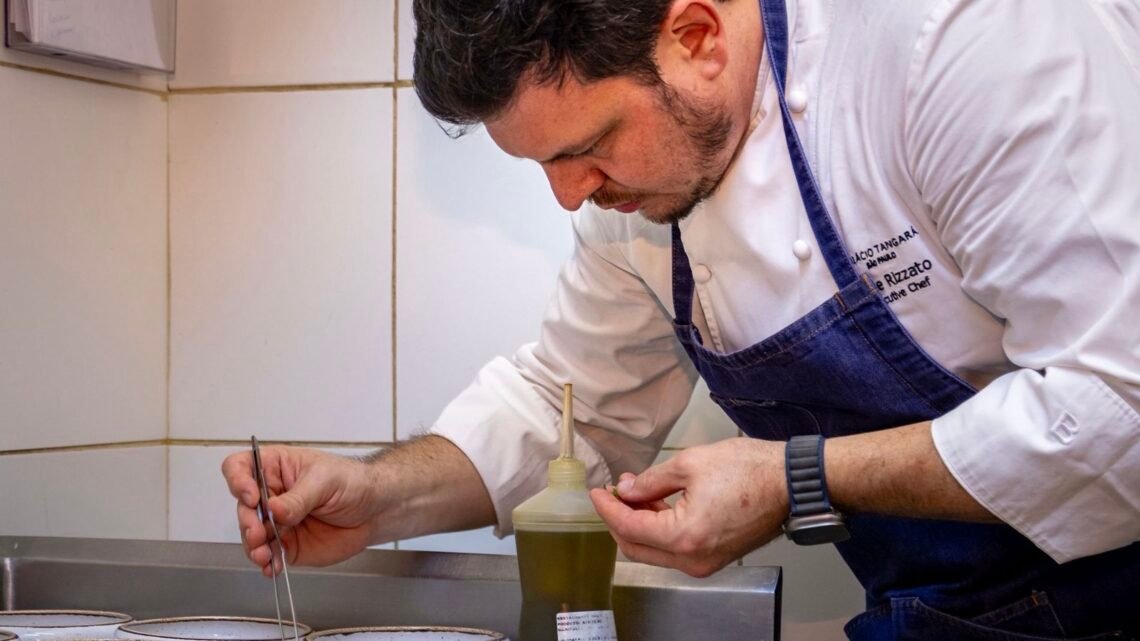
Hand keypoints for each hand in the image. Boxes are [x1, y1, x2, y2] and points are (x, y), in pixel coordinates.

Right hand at [222, 446, 380, 576]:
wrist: (374, 511)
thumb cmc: (352, 482)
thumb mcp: (326, 481)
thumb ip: (299, 497)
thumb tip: (274, 509)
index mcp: (276, 467)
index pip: (240, 468)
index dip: (238, 481)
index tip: (252, 496)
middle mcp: (271, 494)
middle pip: (243, 507)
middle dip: (247, 521)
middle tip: (258, 532)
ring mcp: (276, 521)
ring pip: (251, 534)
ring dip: (253, 546)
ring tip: (263, 554)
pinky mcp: (286, 544)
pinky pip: (269, 555)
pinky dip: (268, 563)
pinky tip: (272, 567)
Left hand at [590, 437, 788, 576]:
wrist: (791, 483)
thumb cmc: (748, 470)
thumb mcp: (690, 464)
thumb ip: (651, 480)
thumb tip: (626, 490)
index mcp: (684, 536)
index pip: (629, 527)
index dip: (607, 508)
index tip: (596, 491)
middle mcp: (692, 559)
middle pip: (636, 546)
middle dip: (619, 518)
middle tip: (613, 491)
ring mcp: (705, 563)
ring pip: (655, 549)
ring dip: (640, 522)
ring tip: (635, 489)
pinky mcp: (715, 557)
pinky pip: (675, 549)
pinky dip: (660, 529)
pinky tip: (657, 502)